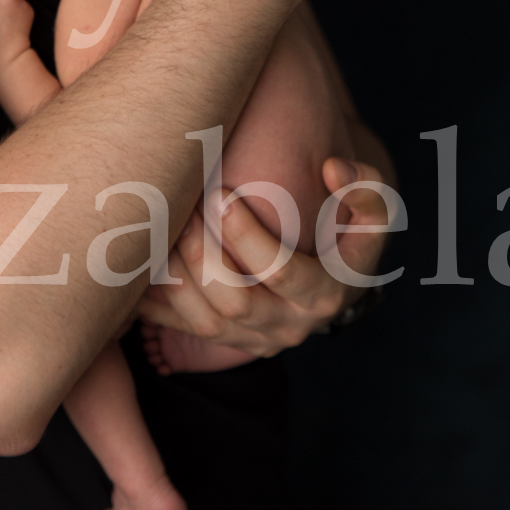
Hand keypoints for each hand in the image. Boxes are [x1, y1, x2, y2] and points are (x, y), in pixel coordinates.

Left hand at [136, 157, 392, 354]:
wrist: (330, 275)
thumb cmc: (346, 232)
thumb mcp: (372, 212)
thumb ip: (365, 189)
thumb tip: (333, 170)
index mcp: (325, 295)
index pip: (281, 273)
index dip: (246, 235)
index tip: (220, 194)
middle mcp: (288, 326)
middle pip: (234, 301)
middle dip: (202, 251)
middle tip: (182, 206)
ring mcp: (252, 338)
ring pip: (201, 319)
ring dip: (174, 272)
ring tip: (159, 225)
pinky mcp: (222, 339)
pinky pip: (177, 326)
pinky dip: (152, 296)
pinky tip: (137, 260)